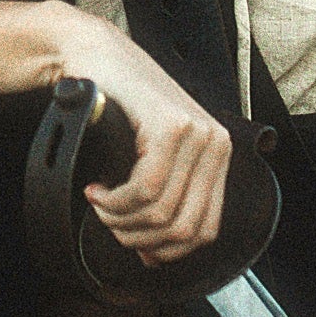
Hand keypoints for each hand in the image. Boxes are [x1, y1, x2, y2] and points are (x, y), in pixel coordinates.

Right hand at [52, 7, 231, 265]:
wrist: (98, 58)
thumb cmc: (121, 106)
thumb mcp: (151, 157)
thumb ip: (162, 201)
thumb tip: (155, 258)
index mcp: (217, 155)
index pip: (206, 229)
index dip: (168, 251)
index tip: (136, 248)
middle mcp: (215, 143)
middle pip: (184, 227)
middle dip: (139, 238)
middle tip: (110, 223)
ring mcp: (197, 133)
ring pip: (162, 211)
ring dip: (121, 219)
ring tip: (101, 204)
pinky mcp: (171, 127)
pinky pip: (146, 189)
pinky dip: (116, 201)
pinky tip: (99, 190)